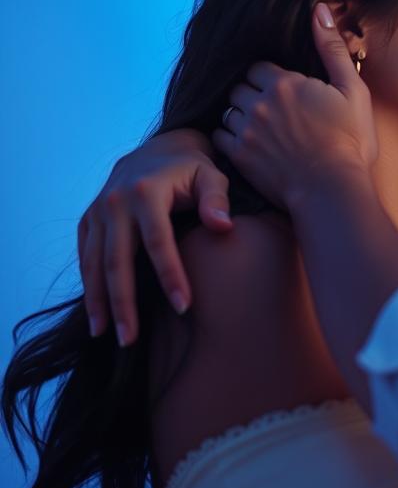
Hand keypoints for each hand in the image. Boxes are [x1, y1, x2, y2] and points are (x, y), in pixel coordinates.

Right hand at [78, 130, 232, 345]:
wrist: (159, 149)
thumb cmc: (194, 168)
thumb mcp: (212, 176)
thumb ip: (217, 200)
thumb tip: (223, 228)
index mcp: (147, 192)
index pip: (159, 242)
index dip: (171, 276)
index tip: (184, 306)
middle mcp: (115, 202)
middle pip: (117, 261)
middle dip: (123, 302)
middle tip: (130, 339)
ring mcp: (98, 210)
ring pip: (94, 263)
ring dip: (98, 301)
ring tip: (105, 334)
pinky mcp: (88, 218)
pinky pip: (85, 255)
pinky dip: (88, 283)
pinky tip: (97, 311)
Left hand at [212, 3, 377, 209]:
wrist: (332, 190)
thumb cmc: (350, 141)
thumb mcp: (353, 90)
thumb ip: (332, 49)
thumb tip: (320, 9)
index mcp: (285, 83)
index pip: (259, 67)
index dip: (271, 77)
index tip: (285, 91)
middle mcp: (259, 103)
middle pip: (240, 86)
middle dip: (252, 93)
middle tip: (272, 109)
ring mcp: (246, 130)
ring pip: (228, 110)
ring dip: (240, 114)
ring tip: (259, 125)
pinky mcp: (239, 156)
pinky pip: (219, 135)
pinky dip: (229, 136)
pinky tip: (247, 143)